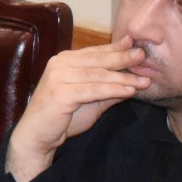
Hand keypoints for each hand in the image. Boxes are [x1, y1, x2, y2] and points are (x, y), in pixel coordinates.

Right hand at [3, 38, 150, 181]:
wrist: (37, 136)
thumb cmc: (62, 118)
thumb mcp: (90, 100)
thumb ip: (108, 89)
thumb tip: (133, 80)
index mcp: (64, 61)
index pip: (95, 52)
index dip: (117, 49)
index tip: (137, 46)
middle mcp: (59, 64)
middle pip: (97, 59)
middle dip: (123, 58)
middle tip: (144, 56)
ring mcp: (58, 77)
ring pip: (98, 74)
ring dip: (123, 77)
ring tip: (143, 80)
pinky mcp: (60, 92)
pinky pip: (92, 89)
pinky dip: (112, 90)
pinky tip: (128, 91)